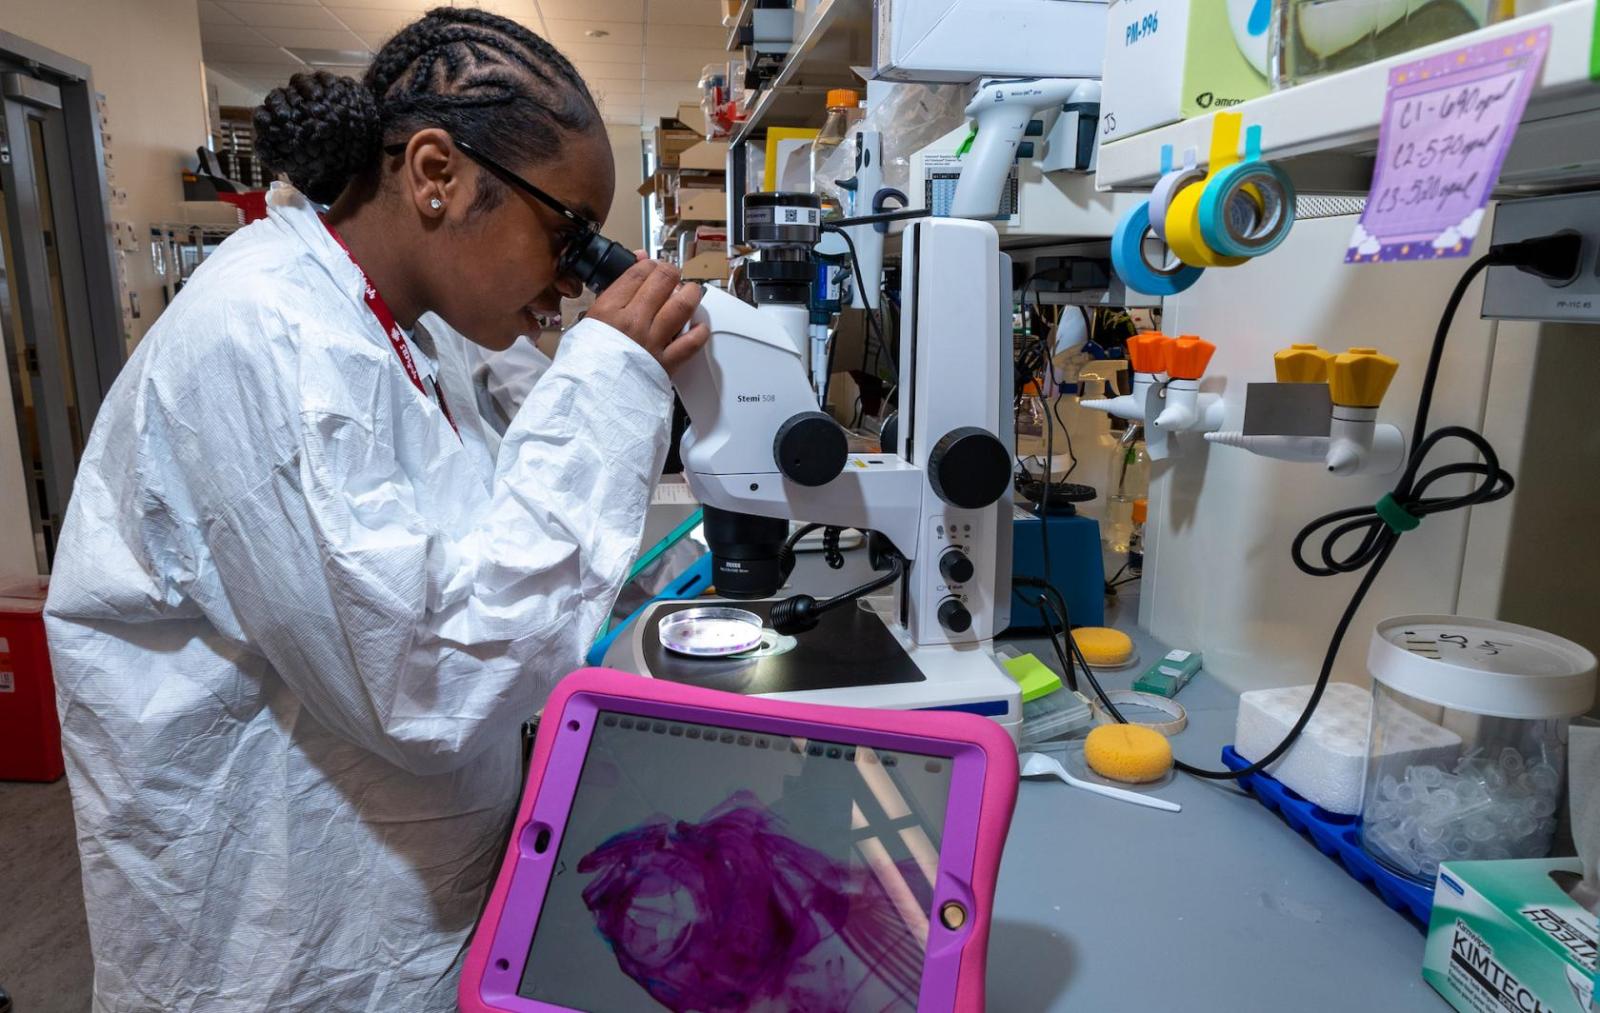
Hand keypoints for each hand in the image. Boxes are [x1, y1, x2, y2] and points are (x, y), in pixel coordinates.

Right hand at [586, 257, 709, 375]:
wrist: (590, 398)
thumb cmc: (585, 363)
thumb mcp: (586, 323)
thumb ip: (610, 296)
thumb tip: (630, 271)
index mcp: (609, 310)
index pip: (638, 273)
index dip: (650, 264)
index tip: (652, 267)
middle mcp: (633, 322)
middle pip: (664, 281)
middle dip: (672, 273)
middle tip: (673, 278)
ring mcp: (652, 341)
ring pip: (682, 305)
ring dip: (691, 294)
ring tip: (691, 293)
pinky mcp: (666, 363)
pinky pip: (692, 342)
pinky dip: (700, 332)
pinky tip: (698, 327)